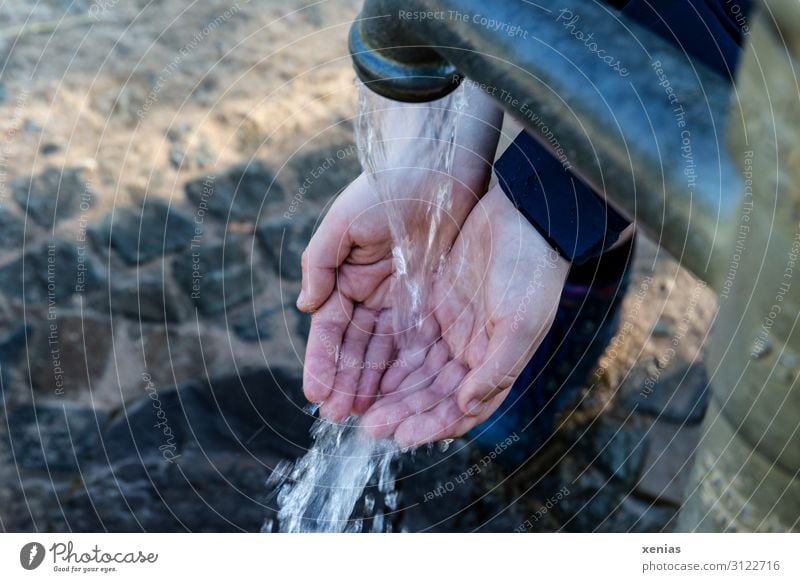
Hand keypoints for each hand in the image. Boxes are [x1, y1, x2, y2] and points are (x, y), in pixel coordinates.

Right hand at [298, 84, 501, 418]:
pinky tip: (402, 395)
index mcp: (348, 279)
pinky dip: (409, 371)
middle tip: (341, 418)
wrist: (443, 167)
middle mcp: (374, 297)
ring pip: (387, 355)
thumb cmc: (389, 189)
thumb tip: (305, 307)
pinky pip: (421, 345)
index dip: (323, 363)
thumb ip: (320, 263)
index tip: (317, 395)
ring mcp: (405, 303)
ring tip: (369, 418)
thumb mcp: (345, 221)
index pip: (331, 332)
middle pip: (357, 351)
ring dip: (375, 386)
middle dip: (348, 384)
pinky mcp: (435, 305)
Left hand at [359, 186, 568, 446]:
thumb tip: (467, 406)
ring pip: (415, 372)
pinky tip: (367, 373)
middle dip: (403, 413)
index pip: (461, 408)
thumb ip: (497, 368)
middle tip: (371, 427)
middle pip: (432, 395)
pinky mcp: (433, 306)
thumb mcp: (520, 321)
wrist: (522, 215)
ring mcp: (451, 330)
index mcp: (495, 362)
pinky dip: (389, 359)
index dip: (432, 426)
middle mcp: (471, 353)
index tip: (401, 437)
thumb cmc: (530, 270)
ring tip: (360, 408)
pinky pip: (406, 341)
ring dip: (391, 392)